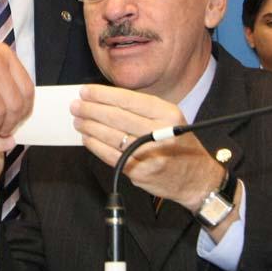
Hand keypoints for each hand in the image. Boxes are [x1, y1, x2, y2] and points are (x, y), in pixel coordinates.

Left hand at [70, 84, 223, 211]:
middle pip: (117, 116)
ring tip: (77, 120)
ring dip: (89, 126)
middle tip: (76, 105)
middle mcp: (160, 132)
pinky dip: (95, 145)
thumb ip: (140, 109)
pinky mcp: (140, 172)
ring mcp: (150, 154)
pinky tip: (86, 137)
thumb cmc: (177, 144)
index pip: (128, 99)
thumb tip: (103, 100)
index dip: (103, 94)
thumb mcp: (169, 119)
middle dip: (91, 109)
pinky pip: (110, 155)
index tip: (85, 91)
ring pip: (111, 135)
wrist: (196, 178)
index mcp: (168, 113)